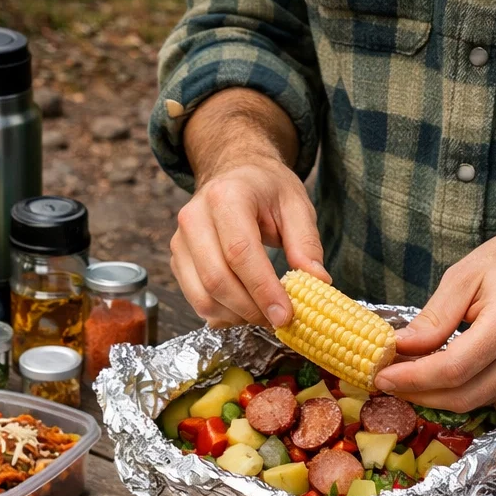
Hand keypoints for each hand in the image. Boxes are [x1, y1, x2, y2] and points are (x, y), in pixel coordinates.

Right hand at [170, 155, 327, 327]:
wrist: (234, 175)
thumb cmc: (266, 190)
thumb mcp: (296, 204)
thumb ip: (306, 244)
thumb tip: (317, 283)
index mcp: (226, 197)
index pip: (240, 252)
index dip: (262, 289)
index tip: (285, 315)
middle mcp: (194, 218)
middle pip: (217, 279)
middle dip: (251, 309)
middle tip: (279, 320)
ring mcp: (181, 242)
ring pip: (203, 297)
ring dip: (237, 316)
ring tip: (264, 314)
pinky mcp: (178, 261)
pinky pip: (197, 301)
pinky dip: (223, 314)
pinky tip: (246, 309)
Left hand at [371, 189, 495, 410]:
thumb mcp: (467, 274)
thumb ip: (434, 316)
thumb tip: (401, 347)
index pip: (451, 369)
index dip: (412, 379)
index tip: (381, 376)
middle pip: (461, 395)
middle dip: (416, 393)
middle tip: (385, 381)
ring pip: (473, 401)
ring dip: (433, 396)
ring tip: (404, 378)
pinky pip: (487, 395)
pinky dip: (456, 390)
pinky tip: (435, 376)